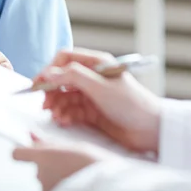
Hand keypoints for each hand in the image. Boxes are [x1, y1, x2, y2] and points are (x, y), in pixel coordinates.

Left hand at [12, 135, 109, 190]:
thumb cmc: (94, 165)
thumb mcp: (74, 146)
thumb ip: (51, 143)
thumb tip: (32, 136)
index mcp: (43, 155)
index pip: (19, 153)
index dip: (23, 152)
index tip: (27, 152)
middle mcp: (40, 174)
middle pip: (39, 169)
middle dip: (51, 168)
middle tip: (71, 166)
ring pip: (47, 183)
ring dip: (57, 181)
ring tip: (78, 180)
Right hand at [36, 48, 161, 153]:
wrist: (152, 131)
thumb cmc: (132, 105)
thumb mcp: (101, 87)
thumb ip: (74, 76)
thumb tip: (48, 71)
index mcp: (97, 64)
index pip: (65, 59)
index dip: (50, 69)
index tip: (38, 83)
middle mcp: (93, 77)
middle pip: (62, 79)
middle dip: (51, 91)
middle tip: (45, 104)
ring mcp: (92, 95)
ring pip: (64, 96)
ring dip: (57, 105)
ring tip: (56, 116)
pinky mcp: (92, 113)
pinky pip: (71, 111)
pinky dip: (65, 115)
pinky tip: (65, 121)